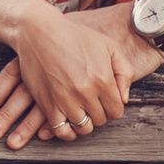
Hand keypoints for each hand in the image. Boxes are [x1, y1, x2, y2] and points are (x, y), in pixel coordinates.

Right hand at [0, 1, 163, 147]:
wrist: (39, 31)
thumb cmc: (74, 36)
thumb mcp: (108, 46)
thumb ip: (124, 72)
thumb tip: (124, 99)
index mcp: (102, 79)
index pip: (116, 111)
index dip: (112, 107)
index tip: (105, 100)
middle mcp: (85, 92)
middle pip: (100, 120)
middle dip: (99, 113)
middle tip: (92, 103)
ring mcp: (65, 99)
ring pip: (83, 128)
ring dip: (84, 122)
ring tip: (81, 111)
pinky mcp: (47, 103)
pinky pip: (61, 131)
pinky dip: (67, 132)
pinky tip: (69, 122)